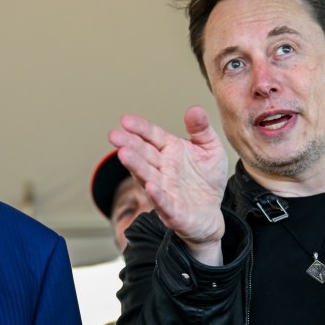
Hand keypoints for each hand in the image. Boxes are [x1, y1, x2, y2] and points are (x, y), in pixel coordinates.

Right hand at [109, 106, 228, 265]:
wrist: (211, 214)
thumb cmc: (207, 179)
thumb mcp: (210, 149)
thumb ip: (202, 130)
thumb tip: (195, 110)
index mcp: (170, 150)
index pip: (151, 136)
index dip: (139, 128)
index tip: (125, 120)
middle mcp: (163, 169)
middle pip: (144, 154)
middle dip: (129, 144)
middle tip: (114, 135)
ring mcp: (165, 189)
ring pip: (147, 176)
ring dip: (136, 166)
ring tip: (123, 154)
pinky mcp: (172, 211)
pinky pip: (163, 202)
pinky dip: (156, 195)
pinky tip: (150, 186)